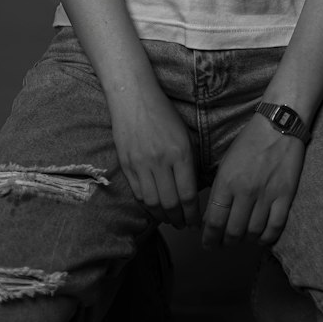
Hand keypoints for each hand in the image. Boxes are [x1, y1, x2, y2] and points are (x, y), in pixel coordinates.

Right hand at [110, 86, 200, 230]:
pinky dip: (147, 206)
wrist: (133, 96)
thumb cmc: (163, 112)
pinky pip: (137, 193)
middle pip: (171, 203)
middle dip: (180, 219)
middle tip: (184, 225)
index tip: (197, 221)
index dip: (193, 213)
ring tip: (170, 220)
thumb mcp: (185, 134)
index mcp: (180, 153)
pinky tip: (154, 208)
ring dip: (163, 217)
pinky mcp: (126, 164)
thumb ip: (189, 161)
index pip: (188, 194)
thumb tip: (193, 189)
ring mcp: (141, 164)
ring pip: (153, 202)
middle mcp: (160, 161)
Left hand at [202, 113, 304, 249]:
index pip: (214, 221)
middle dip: (225, 243)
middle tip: (223, 244)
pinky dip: (266, 238)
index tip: (208, 244)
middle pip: (233, 231)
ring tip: (242, 239)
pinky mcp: (285, 196)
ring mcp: (266, 195)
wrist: (278, 125)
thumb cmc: (249, 142)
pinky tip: (260, 237)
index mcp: (226, 181)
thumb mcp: (225, 163)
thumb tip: (210, 217)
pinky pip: (275, 227)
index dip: (209, 238)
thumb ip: (218, 190)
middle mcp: (245, 191)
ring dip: (245, 241)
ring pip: (253, 232)